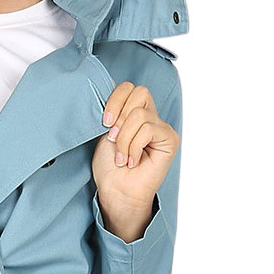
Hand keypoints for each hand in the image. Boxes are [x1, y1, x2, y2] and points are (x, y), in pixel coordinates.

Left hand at [91, 80, 179, 241]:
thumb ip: (112, 109)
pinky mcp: (170, 139)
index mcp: (134, 112)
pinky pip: (149, 129)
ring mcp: (162, 127)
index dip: (114, 99)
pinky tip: (132, 161)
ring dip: (124, 138)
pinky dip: (134, 146)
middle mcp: (150, 116)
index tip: (104, 122)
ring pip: (140, 115)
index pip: (129, 87)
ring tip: (122, 157)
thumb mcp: (105, 131)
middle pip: (139, 92)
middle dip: (120, 117)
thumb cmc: (110, 166)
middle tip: (113, 139)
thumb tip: (110, 83)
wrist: (116, 190)